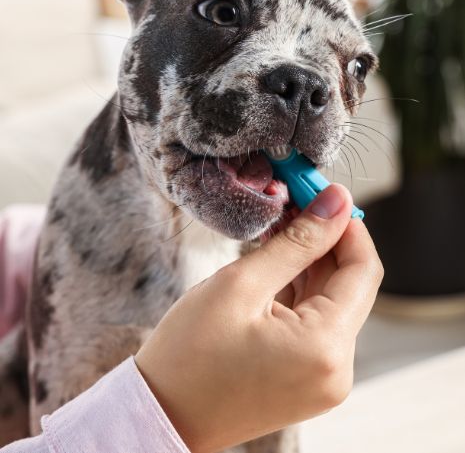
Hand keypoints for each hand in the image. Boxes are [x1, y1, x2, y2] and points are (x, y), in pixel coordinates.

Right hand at [135, 184, 382, 452]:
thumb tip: (336, 201)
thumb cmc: (189, 354)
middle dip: (327, 239)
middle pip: (351, 285)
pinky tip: (278, 262)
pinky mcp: (308, 379)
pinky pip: (317, 323)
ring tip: (280, 227)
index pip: (363, 269)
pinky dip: (301, 290)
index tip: (322, 192)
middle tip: (297, 201)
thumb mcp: (242, 284)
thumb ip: (297, 241)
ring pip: (333, 302)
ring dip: (311, 262)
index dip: (346, 224)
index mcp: (325, 347)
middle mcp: (337, 369)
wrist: (160, 416)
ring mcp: (324, 379)